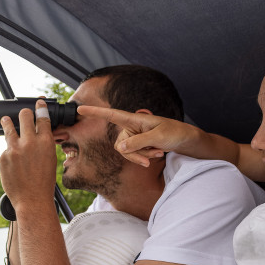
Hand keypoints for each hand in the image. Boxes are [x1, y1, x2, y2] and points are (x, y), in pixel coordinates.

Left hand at [0, 99, 56, 212]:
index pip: (42, 117)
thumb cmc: (44, 182)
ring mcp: (15, 148)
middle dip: (24, 113)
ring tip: (6, 120)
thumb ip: (43, 144)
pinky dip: (9, 152)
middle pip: (24, 115)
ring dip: (8, 122)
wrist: (32, 200)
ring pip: (9, 126)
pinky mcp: (4, 156)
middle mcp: (30, 142)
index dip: (40, 108)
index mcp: (46, 142)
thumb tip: (37, 133)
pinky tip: (13, 162)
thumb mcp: (50, 160)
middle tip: (22, 114)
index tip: (37, 103)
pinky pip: (6, 148)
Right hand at [76, 105, 197, 166]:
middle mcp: (131, 127)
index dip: (95, 112)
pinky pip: (134, 155)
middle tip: (153, 156)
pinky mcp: (138, 145)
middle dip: (135, 154)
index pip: (111, 115)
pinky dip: (144, 156)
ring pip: (126, 152)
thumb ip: (139, 142)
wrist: (184, 139)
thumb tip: (120, 148)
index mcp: (134, 119)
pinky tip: (157, 153)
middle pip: (120, 145)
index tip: (79, 108)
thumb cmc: (174, 133)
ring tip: (158, 152)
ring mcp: (134, 136)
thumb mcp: (158, 137)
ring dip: (142, 155)